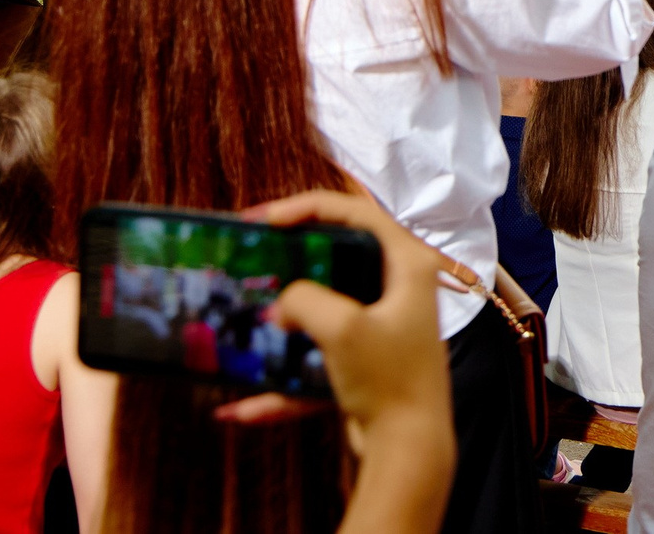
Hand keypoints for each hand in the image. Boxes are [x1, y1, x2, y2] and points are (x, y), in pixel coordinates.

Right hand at [219, 191, 454, 493]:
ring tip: (245, 314)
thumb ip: (304, 300)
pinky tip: (244, 408)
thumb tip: (282, 305)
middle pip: (339, 255)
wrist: (409, 446)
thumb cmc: (389, 378)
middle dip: (293, 256)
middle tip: (253, 254)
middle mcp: (401, 288)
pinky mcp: (367, 360)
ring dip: (285, 316)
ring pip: (324, 308)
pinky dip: (284, 381)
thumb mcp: (340, 326)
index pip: (356, 212)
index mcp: (407, 264)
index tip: (261, 219)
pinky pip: (318, 359)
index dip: (306, 207)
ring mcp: (384, 325)